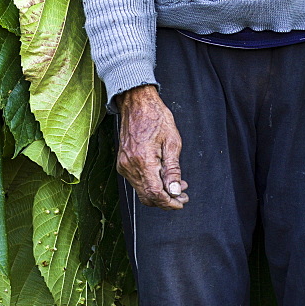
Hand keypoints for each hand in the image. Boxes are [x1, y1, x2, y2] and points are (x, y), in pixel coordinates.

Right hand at [116, 84, 188, 209]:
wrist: (137, 102)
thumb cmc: (156, 116)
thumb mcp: (172, 141)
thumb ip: (173, 169)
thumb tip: (175, 191)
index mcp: (143, 160)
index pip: (155, 194)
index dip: (170, 203)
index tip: (181, 202)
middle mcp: (130, 166)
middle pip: (147, 197)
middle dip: (166, 200)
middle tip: (182, 195)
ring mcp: (124, 165)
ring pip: (141, 190)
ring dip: (159, 192)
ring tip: (176, 184)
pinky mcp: (122, 162)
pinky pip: (136, 181)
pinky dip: (150, 183)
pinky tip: (162, 176)